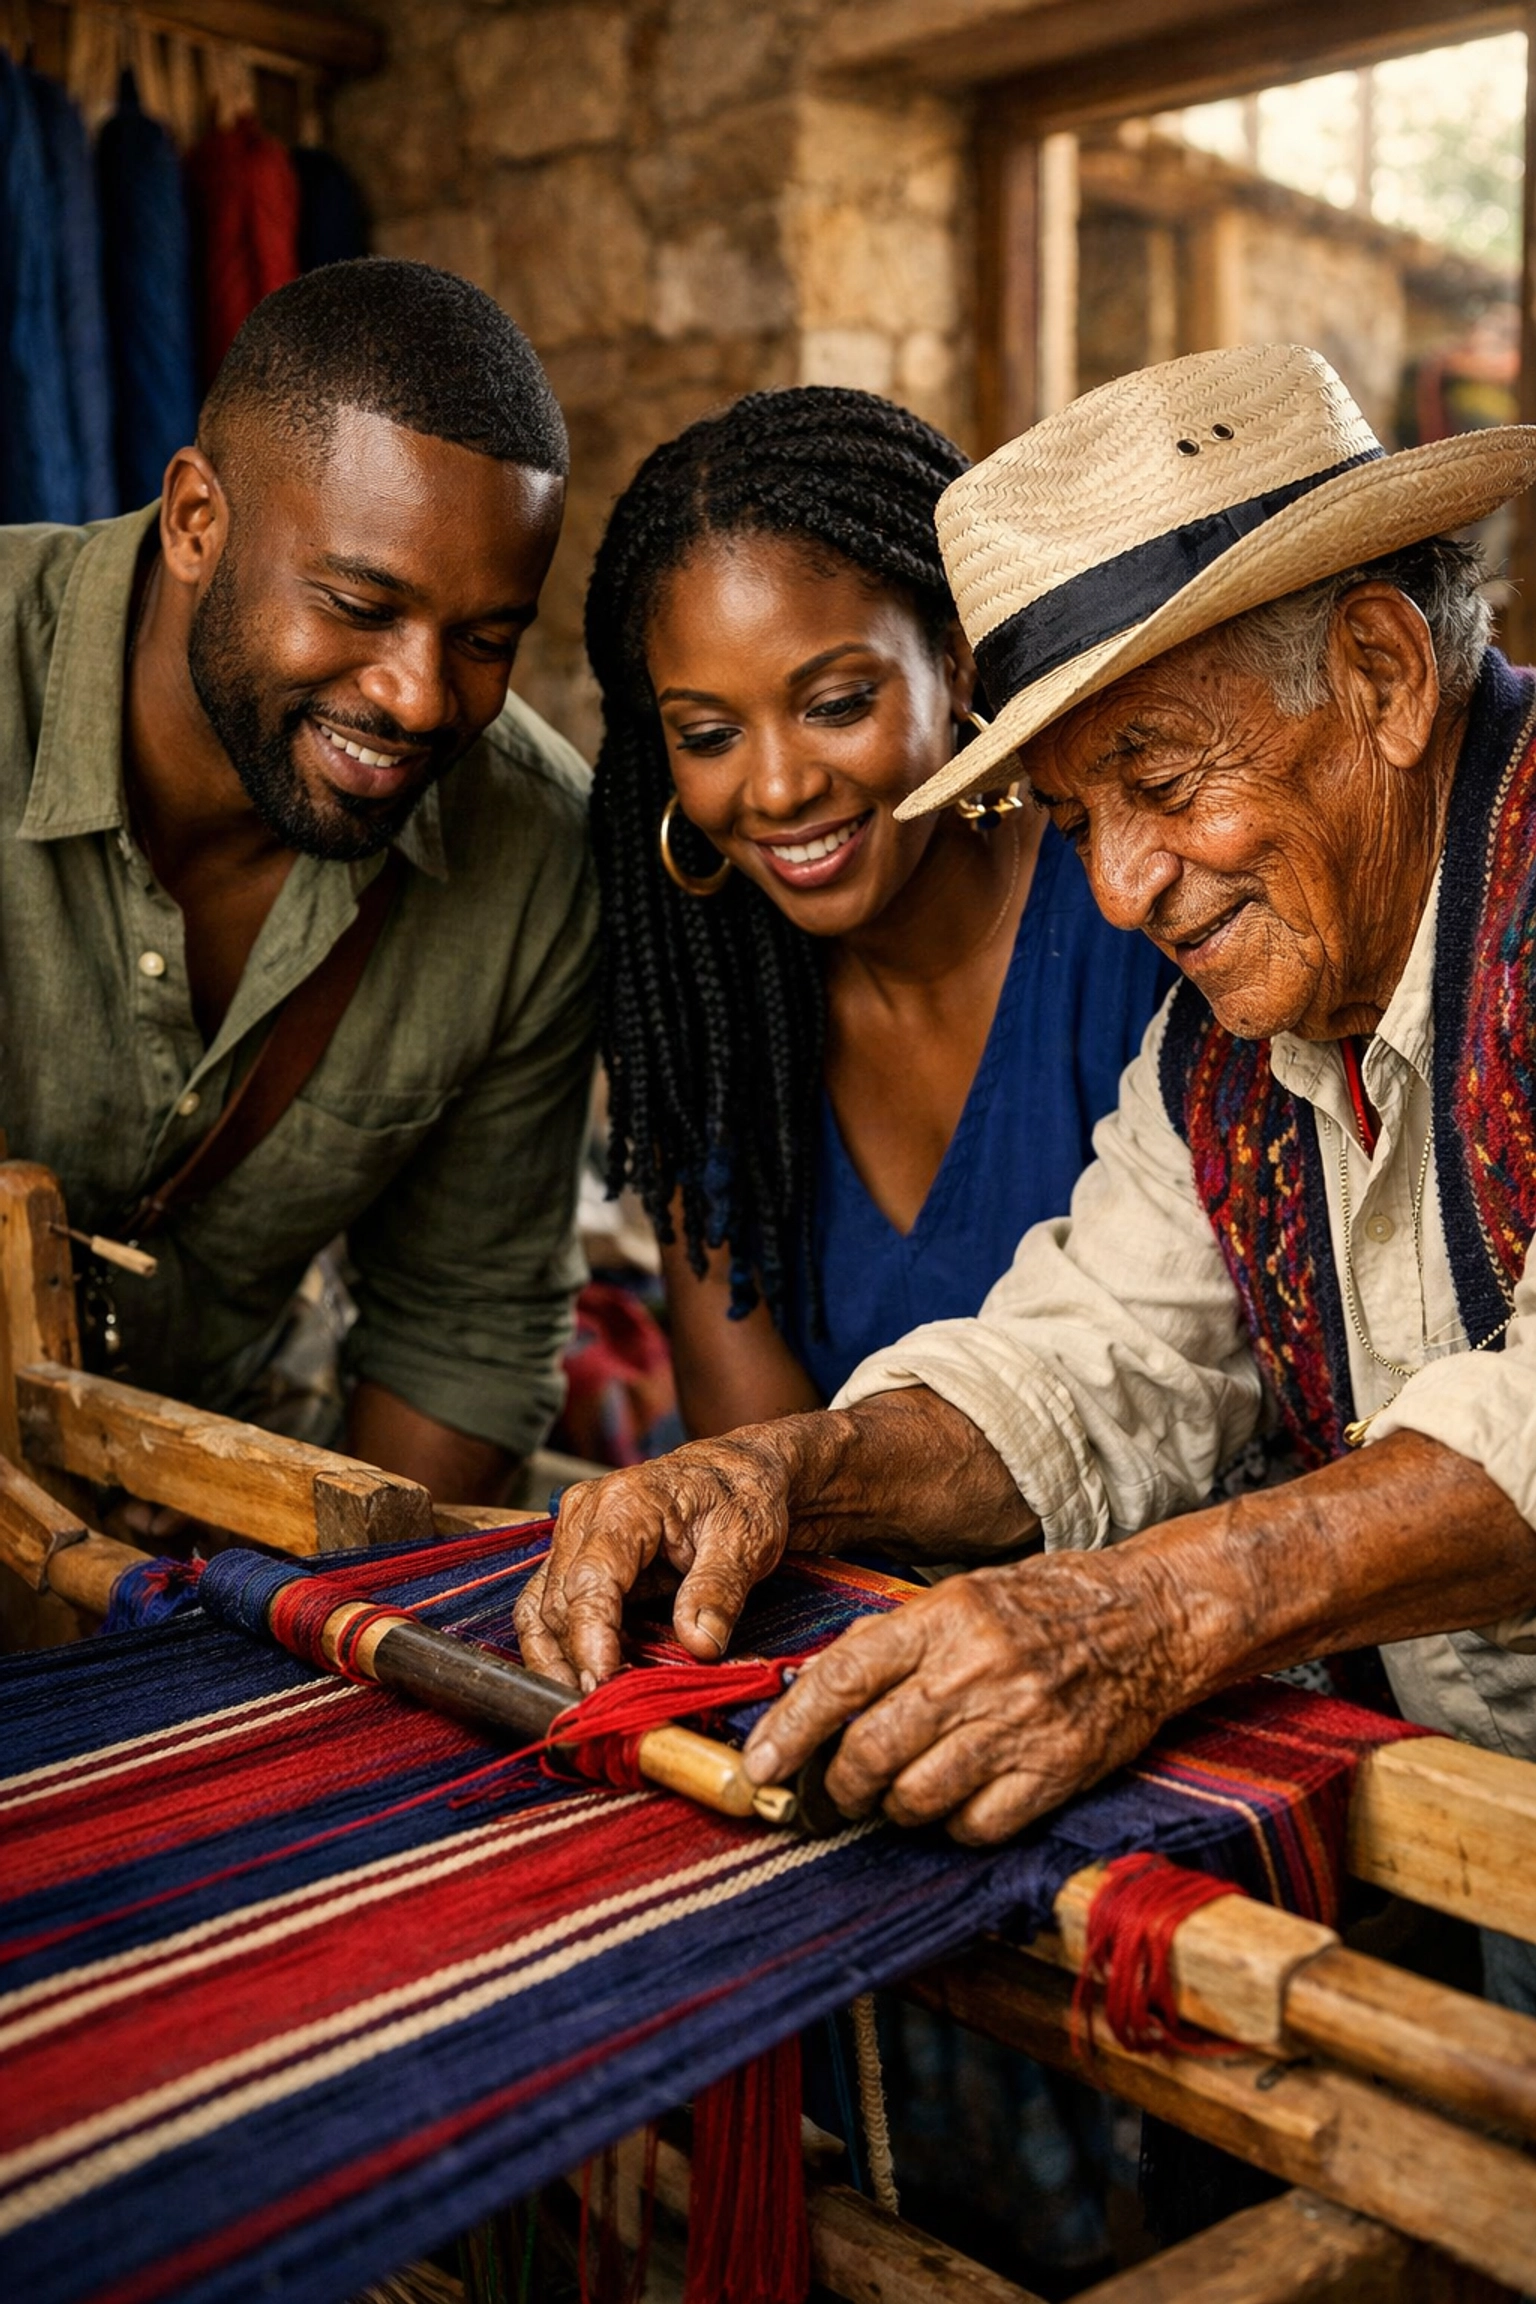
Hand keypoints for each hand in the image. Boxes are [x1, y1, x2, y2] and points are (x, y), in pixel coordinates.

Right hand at [514, 1424, 814, 1688]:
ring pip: (539, 1610)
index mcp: (625, 1504)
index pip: (590, 1581)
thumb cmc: (741, 1498)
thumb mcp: (745, 1541)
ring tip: (581, 1711)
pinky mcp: (575, 1556)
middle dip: (571, 1663)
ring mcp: (574, 1535)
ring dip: (553, 1663)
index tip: (601, 1687)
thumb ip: (718, 1590)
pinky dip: (559, 1649)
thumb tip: (699, 1644)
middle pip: (557, 1602)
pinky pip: (549, 1608)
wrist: (735, 1474)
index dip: (591, 1640)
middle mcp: (584, 1515)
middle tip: (598, 1716)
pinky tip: (583, 1681)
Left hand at [743, 1549, 1191, 1844]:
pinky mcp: (1057, 1770)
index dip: (789, 1732)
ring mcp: (1017, 1724)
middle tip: (837, 1790)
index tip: (759, 1768)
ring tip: (901, 1794)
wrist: (1148, 1617)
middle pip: (870, 1751)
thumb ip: (888, 1643)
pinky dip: (954, 1827)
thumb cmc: (1042, 1606)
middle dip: (839, 1785)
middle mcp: (974, 1670)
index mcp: (940, 1618)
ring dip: (894, 1808)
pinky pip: (976, 1826)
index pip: (840, 1680)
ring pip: (916, 1798)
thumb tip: (810, 1694)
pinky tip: (959, 1804)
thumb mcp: (958, 1597)